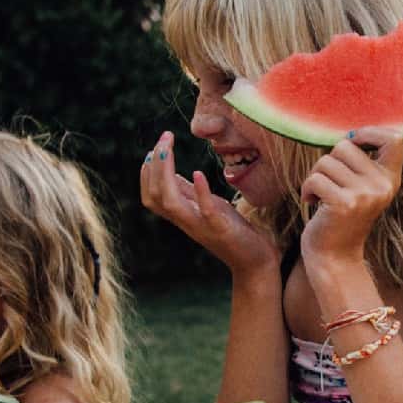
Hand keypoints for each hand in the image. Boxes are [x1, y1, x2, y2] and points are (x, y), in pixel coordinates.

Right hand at [140, 130, 278, 276]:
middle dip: (154, 167)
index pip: (152, 195)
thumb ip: (188, 194)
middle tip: (162, 140)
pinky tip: (197, 173)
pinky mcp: (222, 229)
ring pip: (170, 203)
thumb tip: (170, 173)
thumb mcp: (207, 207)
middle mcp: (187, 222)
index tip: (152, 149)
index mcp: (183, 216)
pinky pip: (206, 211)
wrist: (255, 263)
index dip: (147, 173)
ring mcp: (203, 226)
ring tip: (166, 150)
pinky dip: (200, 192)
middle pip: (155, 196)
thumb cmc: (233, 233)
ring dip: (165, 175)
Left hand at [301, 128, 402, 265]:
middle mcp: (382, 186)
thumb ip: (362, 164)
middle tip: (329, 183)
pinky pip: (315, 178)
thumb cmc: (342, 218)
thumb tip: (350, 134)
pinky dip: (307, 189)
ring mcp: (364, 195)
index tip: (354, 143)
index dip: (370, 132)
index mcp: (390, 180)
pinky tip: (312, 203)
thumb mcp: (362, 189)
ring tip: (320, 195)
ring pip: (326, 161)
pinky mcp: (344, 204)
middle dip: (328, 161)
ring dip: (315, 177)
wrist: (335, 258)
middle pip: (345, 146)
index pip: (395, 139)